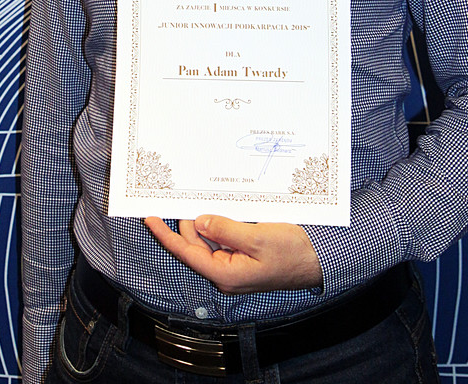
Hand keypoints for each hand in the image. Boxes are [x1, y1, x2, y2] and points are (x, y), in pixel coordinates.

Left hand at [144, 214, 322, 294]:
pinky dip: (218, 223)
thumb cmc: (292, 253)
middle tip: (179, 195)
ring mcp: (235, 264)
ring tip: (199, 198)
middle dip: (187, 221)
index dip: (166, 235)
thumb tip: (199, 222)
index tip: (149, 218)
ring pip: (209, 240)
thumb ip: (225, 230)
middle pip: (195, 244)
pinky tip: (219, 208)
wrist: (318, 260)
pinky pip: (224, 238)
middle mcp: (226, 271)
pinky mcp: (244, 256)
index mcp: (225, 273)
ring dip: (204, 220)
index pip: (186, 252)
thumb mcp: (257, 238)